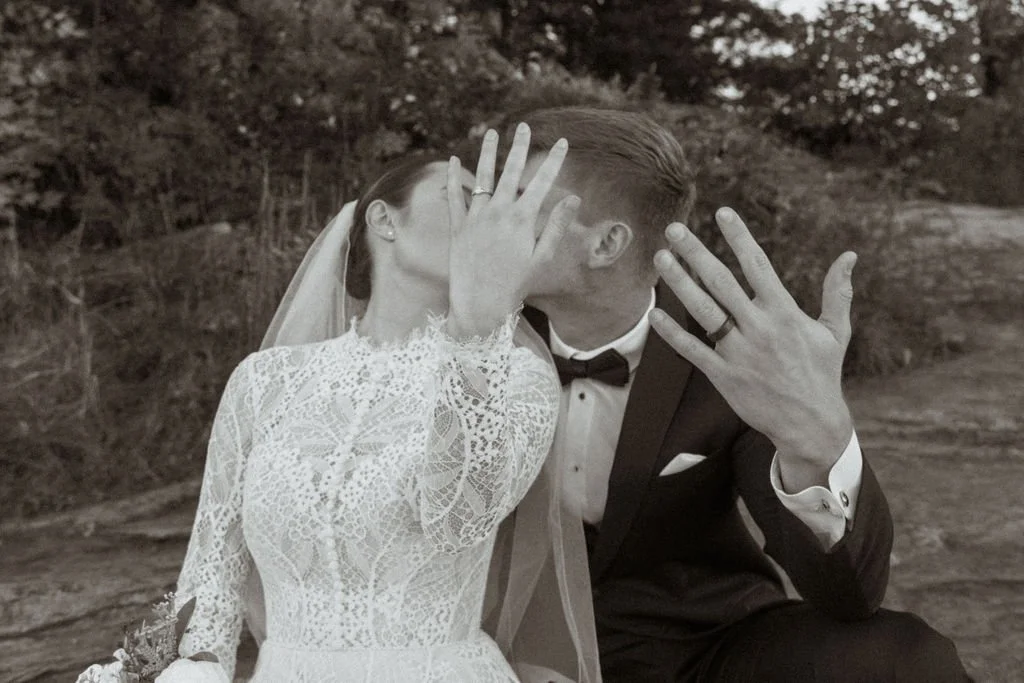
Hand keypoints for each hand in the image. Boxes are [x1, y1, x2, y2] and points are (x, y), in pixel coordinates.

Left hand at [446, 122, 578, 337]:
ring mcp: (475, 218)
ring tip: (492, 133)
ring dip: (488, 153)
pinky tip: (453, 159)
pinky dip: (454, 177)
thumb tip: (574, 198)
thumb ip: (555, 225)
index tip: (563, 142)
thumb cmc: (516, 285)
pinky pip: (454, 196)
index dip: (554, 160)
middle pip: (511, 171)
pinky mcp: (457, 227)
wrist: (480, 305)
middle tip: (525, 126)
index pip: (542, 182)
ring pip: (482, 177)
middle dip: (520, 147)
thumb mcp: (542, 257)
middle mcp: (498, 213)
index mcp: (522, 220)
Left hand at [649, 207, 855, 487]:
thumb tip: (849, 256)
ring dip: (679, 283)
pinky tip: (655, 312)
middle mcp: (759, 328)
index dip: (739, 237)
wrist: (811, 424)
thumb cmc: (823, 373)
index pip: (758, 265)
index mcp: (785, 313)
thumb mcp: (835, 331)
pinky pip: (692, 349)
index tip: (722, 212)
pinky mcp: (724, 375)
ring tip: (660, 258)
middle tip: (674, 229)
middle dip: (696, 253)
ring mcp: (739, 352)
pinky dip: (672, 332)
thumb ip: (837, 292)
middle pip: (721, 282)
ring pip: (703, 310)